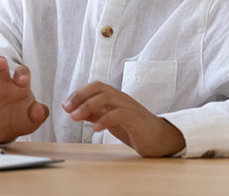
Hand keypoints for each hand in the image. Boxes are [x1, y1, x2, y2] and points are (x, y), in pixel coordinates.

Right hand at [0, 57, 48, 143]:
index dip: (22, 74)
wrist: (4, 132)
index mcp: (19, 85)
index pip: (21, 72)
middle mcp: (3, 83)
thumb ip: (38, 114)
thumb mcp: (32, 119)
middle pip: (1, 68)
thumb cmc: (21, 120)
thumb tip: (40, 110)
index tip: (23, 81)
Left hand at [63, 82, 184, 156]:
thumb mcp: (110, 120)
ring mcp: (131, 108)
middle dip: (80, 96)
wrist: (162, 140)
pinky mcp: (137, 120)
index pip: (95, 86)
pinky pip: (120, 115)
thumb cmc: (135, 129)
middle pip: (99, 88)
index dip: (78, 93)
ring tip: (76, 117)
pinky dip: (105, 119)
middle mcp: (122, 99)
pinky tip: (96, 128)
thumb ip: (94, 114)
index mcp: (116, 97)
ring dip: (88, 106)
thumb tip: (73, 110)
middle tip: (67, 109)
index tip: (65, 105)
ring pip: (108, 98)